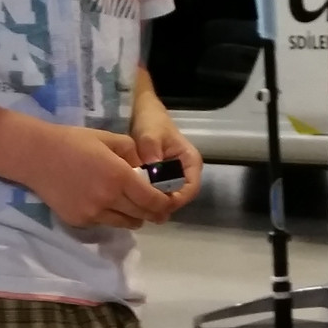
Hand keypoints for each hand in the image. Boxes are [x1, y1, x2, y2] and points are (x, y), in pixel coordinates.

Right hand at [29, 125, 175, 230]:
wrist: (35, 156)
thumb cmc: (72, 141)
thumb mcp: (107, 138)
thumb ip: (132, 152)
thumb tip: (146, 168)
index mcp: (119, 176)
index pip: (152, 199)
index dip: (164, 204)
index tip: (168, 203)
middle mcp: (109, 199)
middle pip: (141, 215)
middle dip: (153, 214)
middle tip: (159, 211)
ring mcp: (93, 213)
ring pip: (124, 223)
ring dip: (133, 218)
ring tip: (135, 211)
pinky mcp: (79, 221)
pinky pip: (103, 223)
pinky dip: (111, 217)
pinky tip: (107, 205)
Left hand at [129, 95, 203, 213]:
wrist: (145, 115)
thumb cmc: (152, 123)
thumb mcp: (150, 134)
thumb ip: (151, 151)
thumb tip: (152, 170)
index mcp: (191, 163)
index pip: (190, 190)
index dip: (176, 201)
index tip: (157, 205)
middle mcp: (186, 173)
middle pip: (180, 198)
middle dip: (164, 206)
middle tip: (144, 213)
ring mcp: (174, 178)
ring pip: (169, 198)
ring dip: (155, 205)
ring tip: (138, 212)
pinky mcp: (163, 180)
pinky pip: (159, 194)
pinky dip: (149, 199)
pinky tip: (135, 203)